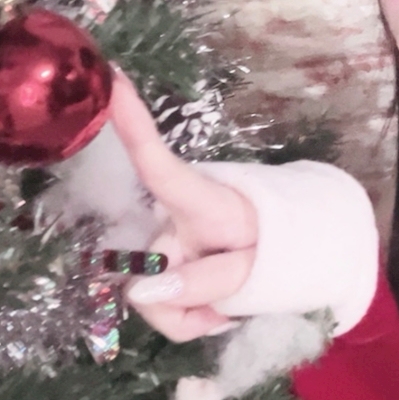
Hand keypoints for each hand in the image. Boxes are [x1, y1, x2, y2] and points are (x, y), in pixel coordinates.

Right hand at [109, 68, 257, 339]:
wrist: (287, 262)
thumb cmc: (275, 248)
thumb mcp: (256, 269)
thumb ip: (203, 280)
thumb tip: (138, 292)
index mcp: (197, 200)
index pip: (157, 160)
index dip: (132, 122)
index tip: (111, 77)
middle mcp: (170, 220)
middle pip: (151, 272)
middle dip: (188, 299)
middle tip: (232, 303)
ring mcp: (163, 247)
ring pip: (154, 302)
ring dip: (192, 312)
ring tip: (230, 304)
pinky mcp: (161, 275)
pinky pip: (164, 315)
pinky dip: (192, 321)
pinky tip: (218, 311)